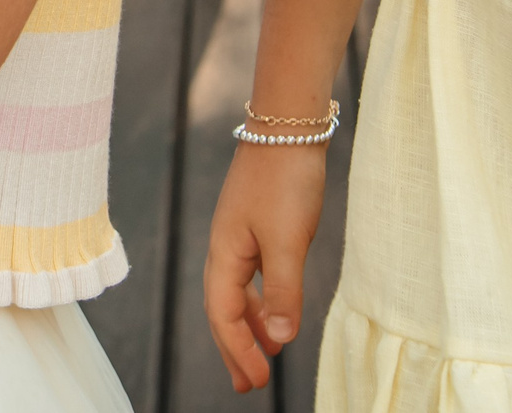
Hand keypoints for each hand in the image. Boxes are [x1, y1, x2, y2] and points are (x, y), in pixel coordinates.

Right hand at [203, 141, 327, 391]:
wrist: (288, 126)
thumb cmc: (285, 180)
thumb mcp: (288, 240)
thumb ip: (283, 290)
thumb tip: (278, 337)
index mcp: (224, 252)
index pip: (223, 313)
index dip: (238, 349)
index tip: (257, 381)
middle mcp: (226, 247)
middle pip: (223, 308)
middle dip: (235, 348)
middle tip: (248, 384)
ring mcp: (241, 236)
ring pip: (238, 293)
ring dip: (249, 327)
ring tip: (266, 355)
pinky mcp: (259, 226)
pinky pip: (252, 276)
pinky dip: (261, 300)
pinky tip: (275, 310)